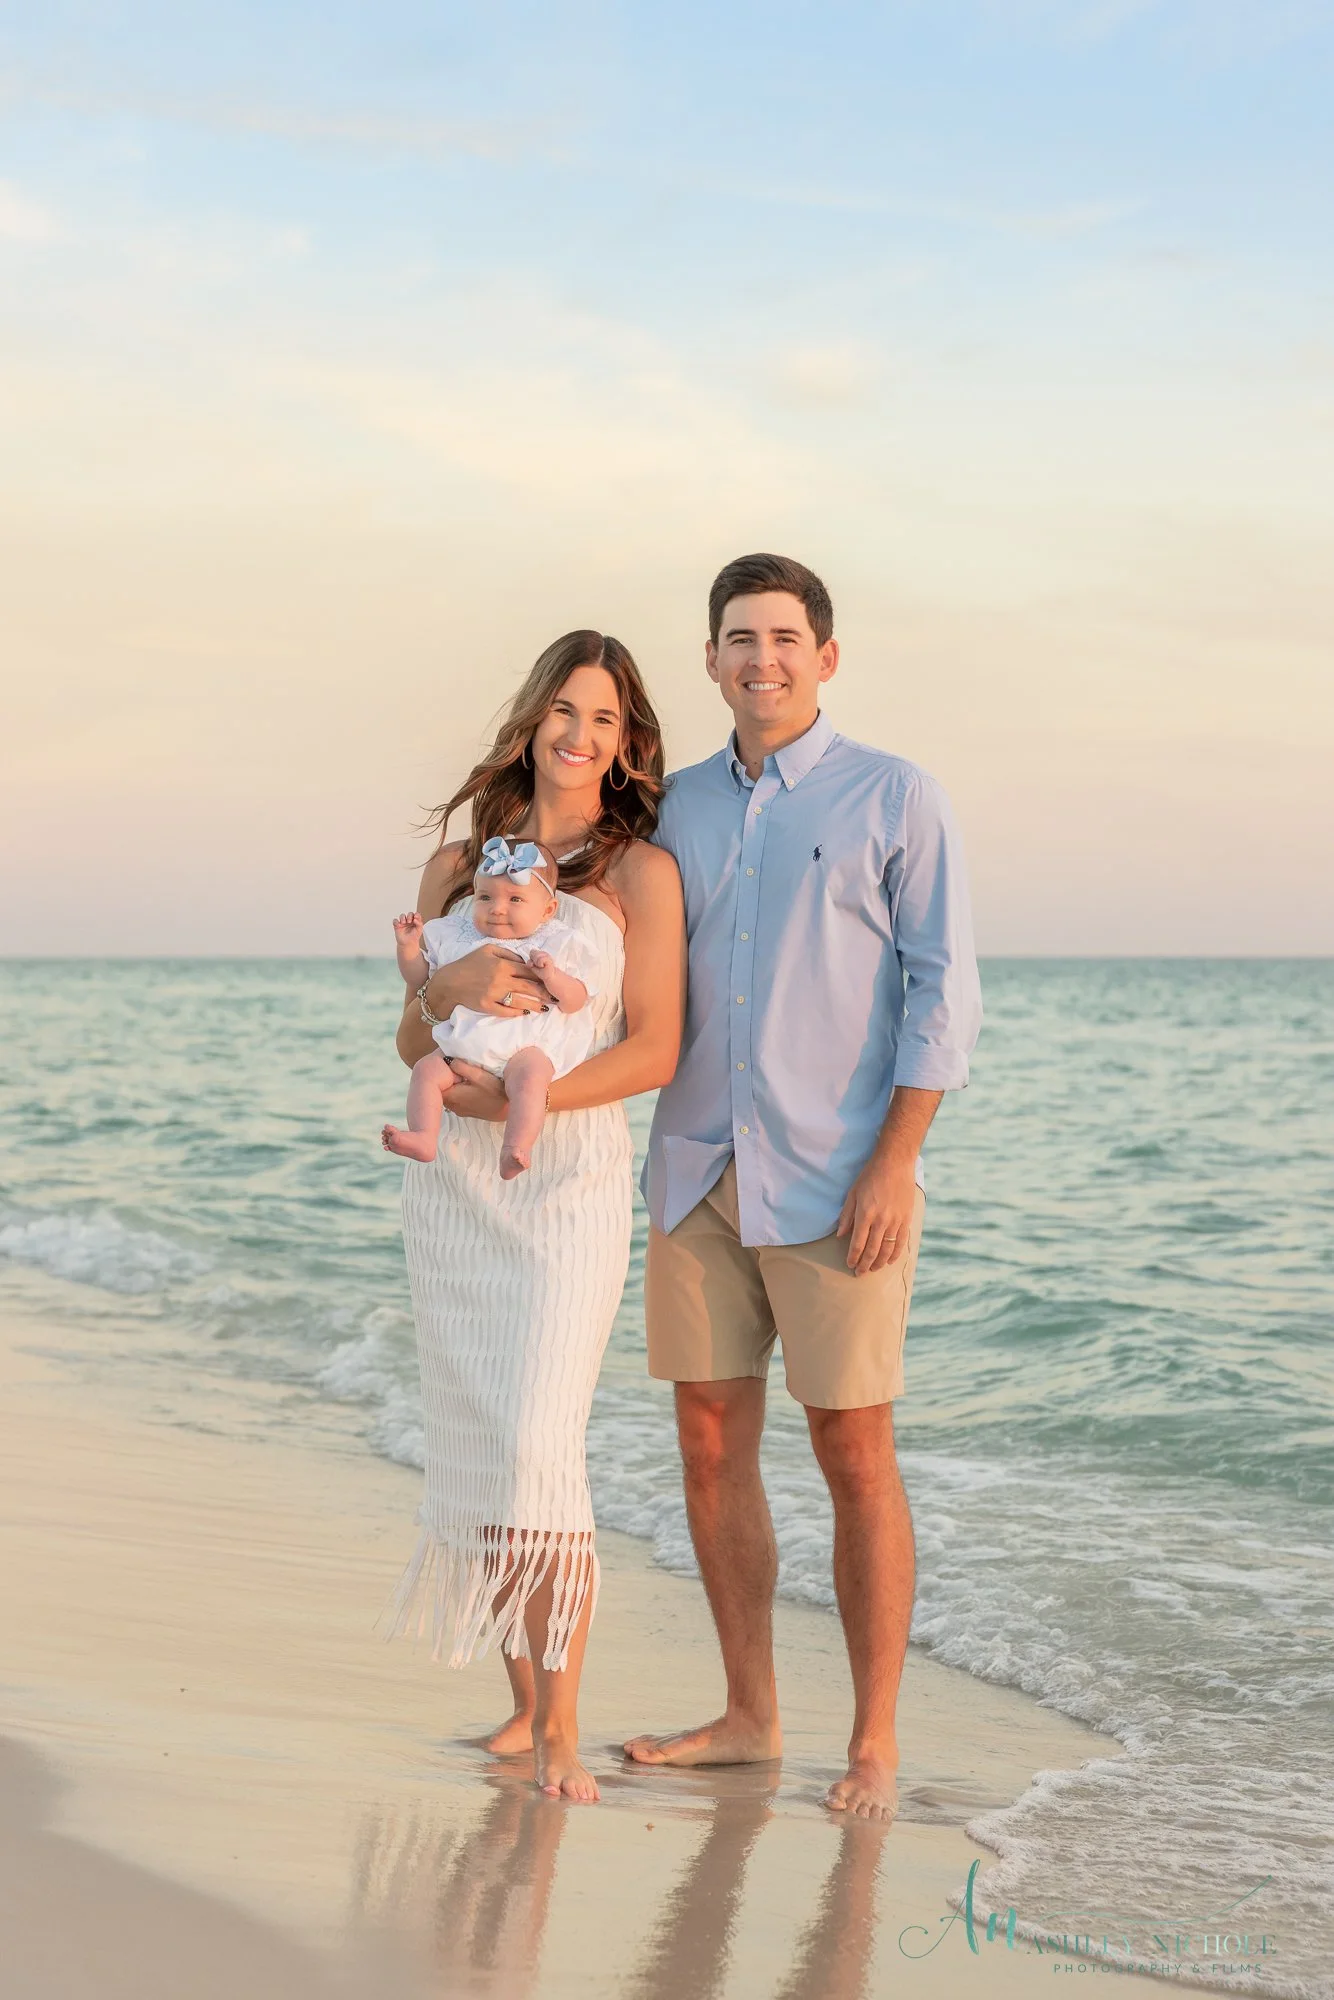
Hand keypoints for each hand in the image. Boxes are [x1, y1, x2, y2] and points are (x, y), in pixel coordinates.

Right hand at [393, 911, 423, 948]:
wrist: (408, 943)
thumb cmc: (414, 936)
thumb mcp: (419, 930)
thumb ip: (419, 924)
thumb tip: (415, 919)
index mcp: (416, 921)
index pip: (416, 915)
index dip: (416, 915)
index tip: (416, 917)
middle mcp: (410, 921)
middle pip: (410, 914)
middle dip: (409, 916)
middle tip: (409, 922)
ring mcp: (403, 923)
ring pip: (402, 916)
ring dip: (403, 918)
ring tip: (404, 923)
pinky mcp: (397, 926)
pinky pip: (395, 921)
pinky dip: (396, 922)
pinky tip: (398, 925)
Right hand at [427, 943, 552, 1017]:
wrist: (449, 982)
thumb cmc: (468, 963)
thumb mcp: (487, 950)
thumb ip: (508, 953)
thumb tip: (525, 959)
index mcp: (502, 964)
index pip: (527, 970)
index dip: (541, 975)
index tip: (551, 979)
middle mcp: (500, 980)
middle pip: (528, 987)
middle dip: (544, 992)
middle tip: (556, 997)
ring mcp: (494, 994)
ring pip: (520, 1001)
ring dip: (535, 1005)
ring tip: (546, 1007)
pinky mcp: (487, 1006)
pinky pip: (506, 1011)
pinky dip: (517, 1012)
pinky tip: (526, 1012)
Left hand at [442, 1059, 507, 1121]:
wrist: (508, 1109)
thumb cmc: (495, 1091)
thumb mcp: (479, 1075)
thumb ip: (461, 1066)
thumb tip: (448, 1060)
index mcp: (451, 1095)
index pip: (435, 1082)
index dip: (440, 1071)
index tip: (447, 1062)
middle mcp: (451, 1105)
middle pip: (440, 1088)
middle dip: (445, 1077)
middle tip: (454, 1066)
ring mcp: (458, 1110)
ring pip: (448, 1093)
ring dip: (452, 1085)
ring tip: (462, 1076)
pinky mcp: (465, 1112)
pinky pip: (455, 1099)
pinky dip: (458, 1092)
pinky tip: (468, 1086)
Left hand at [836, 1155, 916, 1276]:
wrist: (895, 1163)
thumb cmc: (870, 1176)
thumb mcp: (853, 1193)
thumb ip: (846, 1215)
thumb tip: (840, 1236)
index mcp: (865, 1214)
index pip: (857, 1243)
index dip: (853, 1257)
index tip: (850, 1265)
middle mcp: (881, 1220)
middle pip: (872, 1250)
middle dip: (864, 1265)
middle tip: (859, 1273)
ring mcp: (896, 1220)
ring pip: (887, 1249)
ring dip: (879, 1262)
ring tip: (872, 1269)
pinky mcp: (906, 1218)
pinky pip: (901, 1242)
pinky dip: (895, 1254)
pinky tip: (889, 1261)